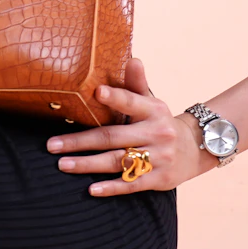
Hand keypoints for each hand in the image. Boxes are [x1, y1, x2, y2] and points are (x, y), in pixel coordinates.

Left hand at [44, 56, 206, 195]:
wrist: (195, 149)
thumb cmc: (159, 121)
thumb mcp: (151, 102)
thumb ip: (137, 84)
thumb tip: (132, 59)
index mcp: (153, 111)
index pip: (132, 102)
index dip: (116, 97)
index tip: (96, 92)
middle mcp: (158, 133)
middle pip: (113, 137)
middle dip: (80, 142)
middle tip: (52, 145)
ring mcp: (160, 157)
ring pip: (118, 162)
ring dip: (88, 164)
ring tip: (62, 164)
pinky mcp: (159, 179)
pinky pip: (131, 184)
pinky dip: (111, 187)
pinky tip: (91, 189)